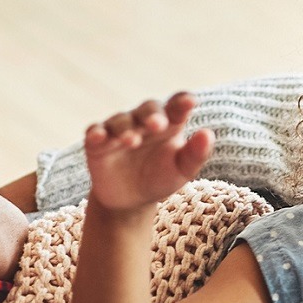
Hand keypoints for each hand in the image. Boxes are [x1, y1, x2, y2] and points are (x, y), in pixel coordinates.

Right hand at [83, 92, 213, 215]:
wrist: (130, 201)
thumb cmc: (161, 179)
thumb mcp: (182, 170)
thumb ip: (196, 154)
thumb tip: (207, 134)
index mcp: (169, 122)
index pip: (177, 105)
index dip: (182, 101)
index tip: (189, 102)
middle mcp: (143, 120)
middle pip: (148, 109)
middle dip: (152, 114)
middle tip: (159, 124)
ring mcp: (119, 129)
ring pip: (121, 120)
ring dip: (126, 127)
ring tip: (132, 140)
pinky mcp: (98, 143)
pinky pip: (95, 132)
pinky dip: (96, 133)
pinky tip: (99, 137)